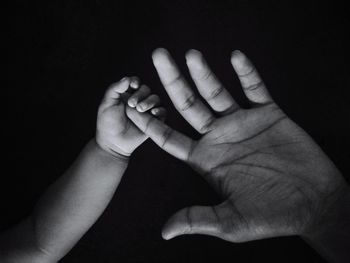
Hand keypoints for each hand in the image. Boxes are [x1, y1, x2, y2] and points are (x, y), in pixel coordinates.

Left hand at [96, 77, 165, 156]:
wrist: (113, 143)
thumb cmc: (108, 123)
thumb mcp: (107, 104)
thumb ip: (115, 89)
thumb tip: (127, 78)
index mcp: (127, 94)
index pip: (135, 82)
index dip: (135, 82)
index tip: (133, 85)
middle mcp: (139, 100)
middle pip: (146, 89)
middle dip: (141, 94)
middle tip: (132, 104)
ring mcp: (148, 110)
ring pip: (156, 99)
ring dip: (150, 101)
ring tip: (140, 109)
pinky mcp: (155, 120)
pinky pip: (163, 112)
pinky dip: (160, 110)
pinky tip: (153, 113)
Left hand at [127, 49, 348, 242]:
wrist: (314, 204)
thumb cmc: (272, 217)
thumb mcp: (231, 222)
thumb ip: (198, 219)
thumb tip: (164, 231)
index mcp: (205, 159)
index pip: (170, 137)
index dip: (151, 122)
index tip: (133, 105)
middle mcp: (219, 136)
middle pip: (188, 105)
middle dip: (173, 82)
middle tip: (157, 57)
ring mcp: (242, 123)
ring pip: (217, 92)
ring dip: (204, 73)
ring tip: (190, 54)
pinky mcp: (269, 114)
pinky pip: (255, 89)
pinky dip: (247, 73)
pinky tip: (235, 56)